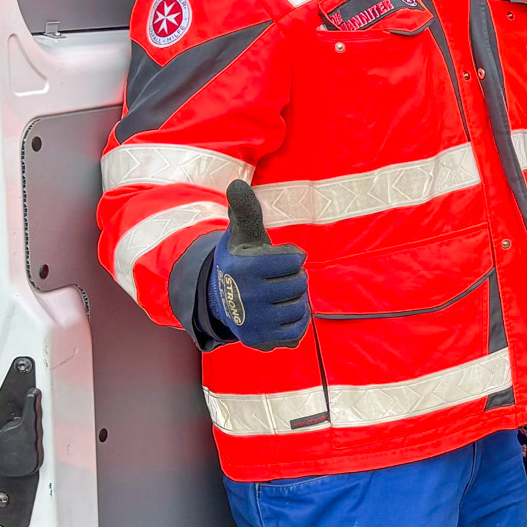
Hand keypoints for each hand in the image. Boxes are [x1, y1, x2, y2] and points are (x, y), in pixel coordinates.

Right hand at [207, 180, 309, 349]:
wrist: (225, 299)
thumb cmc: (242, 261)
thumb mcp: (242, 235)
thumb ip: (245, 210)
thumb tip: (237, 184)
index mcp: (244, 268)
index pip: (296, 259)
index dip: (291, 257)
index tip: (276, 260)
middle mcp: (248, 297)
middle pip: (301, 283)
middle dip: (294, 278)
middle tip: (275, 280)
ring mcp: (255, 323)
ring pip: (302, 307)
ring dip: (295, 300)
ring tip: (275, 296)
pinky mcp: (263, 342)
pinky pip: (299, 330)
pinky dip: (295, 321)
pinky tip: (279, 314)